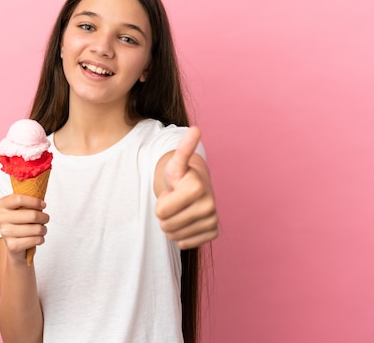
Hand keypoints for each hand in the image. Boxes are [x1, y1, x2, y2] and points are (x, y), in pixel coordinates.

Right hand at [0, 194, 49, 262]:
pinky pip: (35, 240)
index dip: (35, 201)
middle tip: (46, 218)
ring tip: (42, 229)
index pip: (19, 198)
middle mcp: (0, 218)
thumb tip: (42, 195)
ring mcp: (4, 233)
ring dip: (44, 229)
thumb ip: (29, 199)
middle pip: (31, 215)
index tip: (43, 204)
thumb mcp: (23, 207)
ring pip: (36, 229)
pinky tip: (37, 238)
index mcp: (2, 204)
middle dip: (44, 217)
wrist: (16, 245)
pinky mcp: (12, 246)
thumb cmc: (22, 222)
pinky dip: (41, 239)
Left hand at [156, 127, 218, 248]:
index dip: (160, 201)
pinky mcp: (213, 232)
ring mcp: (213, 220)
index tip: (171, 191)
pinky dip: (181, 235)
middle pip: (166, 225)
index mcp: (197, 187)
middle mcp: (209, 205)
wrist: (195, 188)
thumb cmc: (180, 176)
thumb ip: (183, 148)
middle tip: (175, 201)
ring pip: (174, 236)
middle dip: (165, 214)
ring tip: (181, 209)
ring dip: (172, 224)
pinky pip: (185, 243)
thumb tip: (194, 129)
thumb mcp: (175, 163)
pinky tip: (187, 220)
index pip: (160, 212)